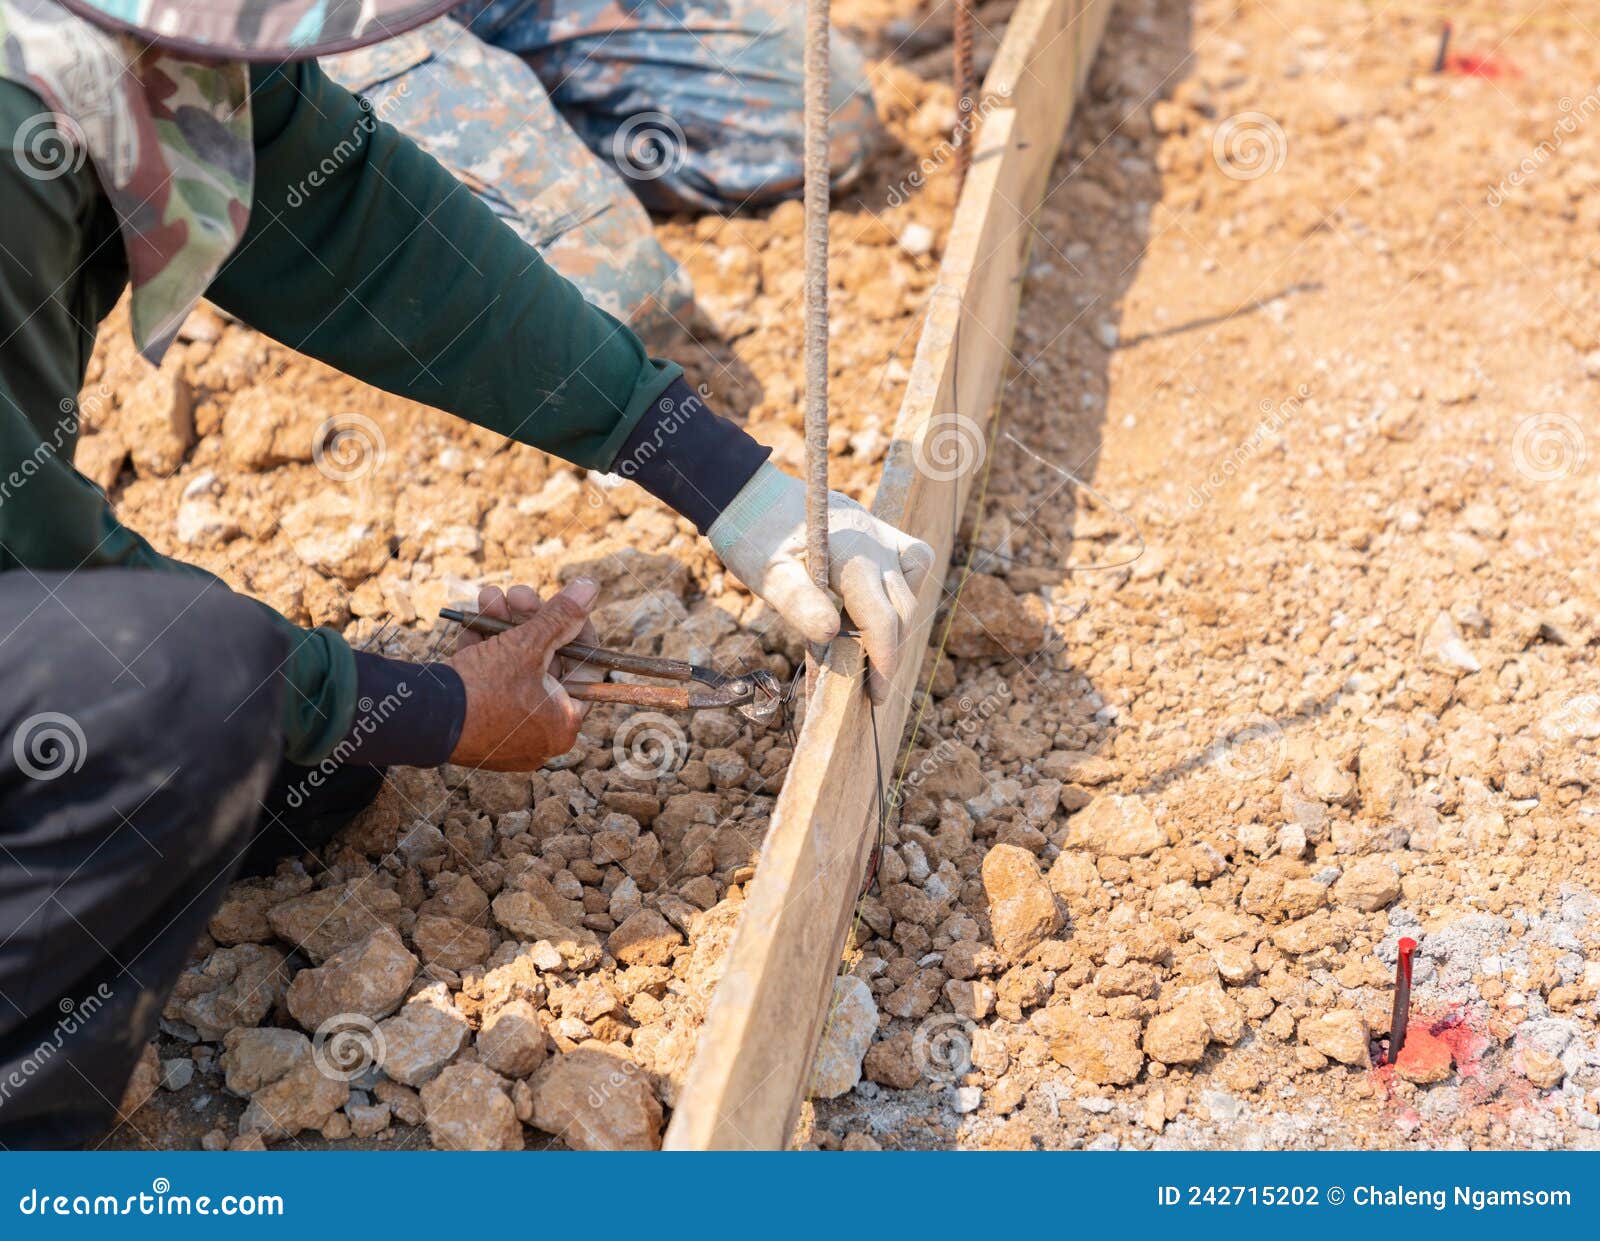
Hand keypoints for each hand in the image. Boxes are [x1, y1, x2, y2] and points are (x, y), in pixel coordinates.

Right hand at [447, 580, 603, 769]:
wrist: (422, 721)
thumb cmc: (484, 690)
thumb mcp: (527, 645)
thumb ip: (561, 616)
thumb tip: (589, 587)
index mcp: (564, 721)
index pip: (586, 668)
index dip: (577, 629)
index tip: (565, 604)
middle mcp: (539, 732)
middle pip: (546, 663)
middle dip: (529, 621)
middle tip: (518, 593)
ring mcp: (506, 731)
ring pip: (513, 667)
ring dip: (502, 627)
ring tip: (489, 596)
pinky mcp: (476, 726)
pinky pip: (488, 683)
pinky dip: (482, 650)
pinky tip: (472, 619)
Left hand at [708, 463, 933, 702]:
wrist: (747, 493)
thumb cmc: (753, 537)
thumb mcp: (766, 575)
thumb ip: (798, 603)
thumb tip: (831, 635)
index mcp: (849, 553)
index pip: (882, 617)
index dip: (883, 661)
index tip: (874, 695)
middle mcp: (874, 538)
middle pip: (903, 604)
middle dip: (891, 649)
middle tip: (868, 684)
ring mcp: (878, 530)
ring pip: (913, 579)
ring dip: (899, 617)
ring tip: (866, 643)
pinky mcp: (876, 528)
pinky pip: (910, 557)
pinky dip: (901, 587)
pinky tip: (871, 605)